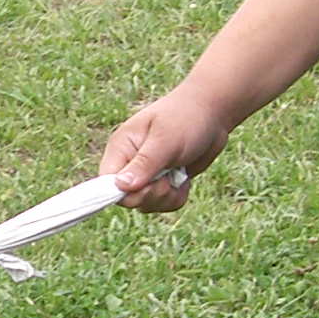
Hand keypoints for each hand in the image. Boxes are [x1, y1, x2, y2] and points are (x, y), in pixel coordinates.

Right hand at [101, 92, 233, 213]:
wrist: (212, 113)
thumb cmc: (185, 118)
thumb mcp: (165, 140)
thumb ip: (143, 164)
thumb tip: (120, 186)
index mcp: (121, 148)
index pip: (106, 183)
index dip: (123, 193)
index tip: (148, 186)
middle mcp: (129, 163)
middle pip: (128, 199)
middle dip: (152, 194)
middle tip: (169, 176)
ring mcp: (145, 175)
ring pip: (147, 204)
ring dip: (167, 196)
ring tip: (179, 173)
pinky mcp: (162, 183)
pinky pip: (163, 204)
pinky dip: (177, 196)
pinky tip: (184, 178)